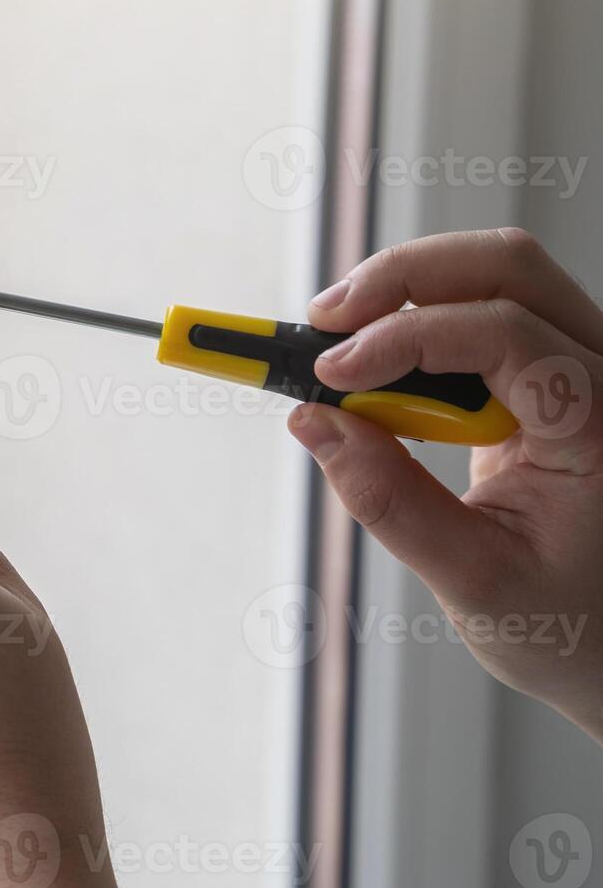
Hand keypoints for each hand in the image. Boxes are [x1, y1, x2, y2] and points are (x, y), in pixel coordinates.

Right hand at [291, 228, 602, 740]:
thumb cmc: (569, 621)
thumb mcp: (473, 578)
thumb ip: (389, 500)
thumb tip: (314, 424)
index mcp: (600, 425)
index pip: (503, 332)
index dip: (404, 339)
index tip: (328, 374)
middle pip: (505, 266)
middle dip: (402, 278)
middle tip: (322, 324)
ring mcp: (581, 365)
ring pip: (496, 273)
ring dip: (407, 288)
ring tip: (338, 338)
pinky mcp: (549, 372)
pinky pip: (484, 309)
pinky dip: (418, 317)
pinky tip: (373, 358)